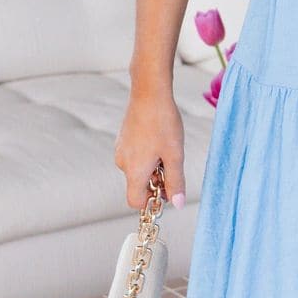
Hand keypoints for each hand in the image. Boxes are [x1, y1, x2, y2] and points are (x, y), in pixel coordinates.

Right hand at [115, 88, 186, 209]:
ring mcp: (120, 150)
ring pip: (138, 170)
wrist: (149, 93)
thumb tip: (177, 204)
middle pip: (138, 185)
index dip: (151, 201)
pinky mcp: (122, 140)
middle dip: (156, 181)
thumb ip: (176, 182)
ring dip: (153, 167)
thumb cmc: (163, 123)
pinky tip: (158, 140)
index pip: (135, 202)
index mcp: (134, 171)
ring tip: (167, 148)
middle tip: (172, 163)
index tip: (167, 190)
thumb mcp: (175, 155)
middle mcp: (122, 163)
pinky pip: (135, 157)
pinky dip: (147, 156)